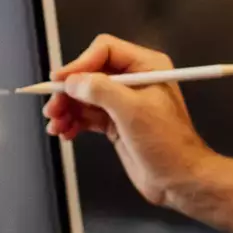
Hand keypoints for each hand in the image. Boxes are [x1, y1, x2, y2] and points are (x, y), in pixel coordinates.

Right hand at [43, 35, 214, 208]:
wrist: (179, 180)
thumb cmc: (168, 145)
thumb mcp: (133, 112)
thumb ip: (102, 91)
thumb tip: (73, 81)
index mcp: (147, 67)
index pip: (104, 51)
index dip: (80, 64)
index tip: (61, 82)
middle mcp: (134, 80)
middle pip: (90, 73)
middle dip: (69, 91)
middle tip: (53, 108)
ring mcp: (125, 102)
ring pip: (86, 96)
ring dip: (68, 108)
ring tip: (56, 125)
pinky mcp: (117, 122)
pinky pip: (88, 115)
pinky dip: (74, 122)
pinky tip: (66, 132)